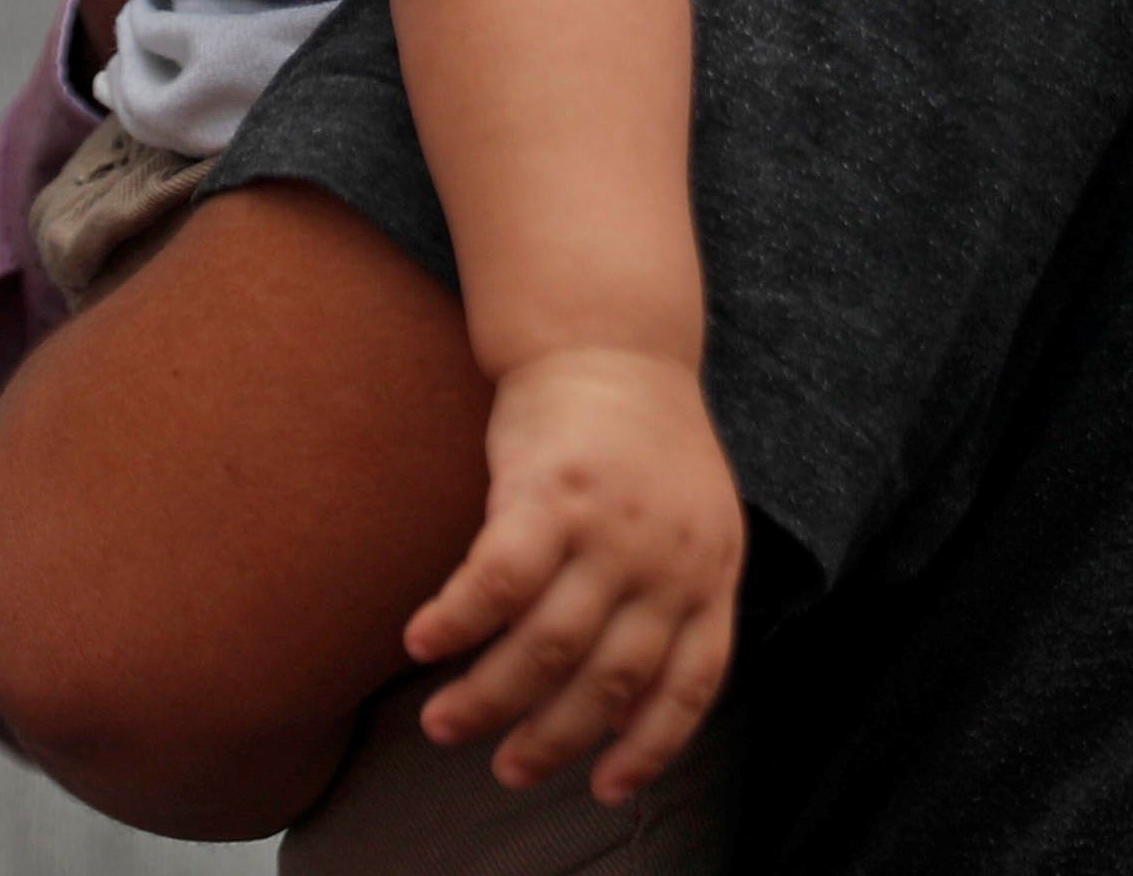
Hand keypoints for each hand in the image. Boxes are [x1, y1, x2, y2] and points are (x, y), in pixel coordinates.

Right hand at [404, 346, 741, 801]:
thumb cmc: (645, 447)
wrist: (616, 342)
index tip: (606, 791)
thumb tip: (628, 700)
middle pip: (609, 681)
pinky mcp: (551, 493)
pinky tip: (420, 643)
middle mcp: (668, 558)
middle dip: (553, 739)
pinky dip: (456, 622)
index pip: (692, 683)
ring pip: (544, 647)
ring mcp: (611, 527)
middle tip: (506, 769)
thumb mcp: (693, 524)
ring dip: (487, 699)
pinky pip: (496, 583)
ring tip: (442, 724)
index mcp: (712, 570)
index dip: (650, 746)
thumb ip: (671, 599)